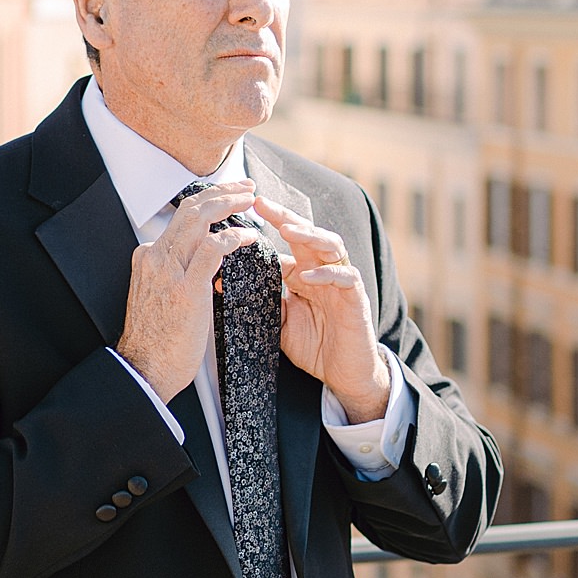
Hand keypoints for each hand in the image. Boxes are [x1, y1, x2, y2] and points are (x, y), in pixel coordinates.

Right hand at [116, 182, 260, 402]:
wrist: (144, 368)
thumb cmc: (156, 340)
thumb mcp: (159, 297)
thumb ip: (176, 276)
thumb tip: (205, 267)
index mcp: (148, 257)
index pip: (179, 217)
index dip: (207, 202)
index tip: (227, 197)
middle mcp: (155, 257)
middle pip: (190, 209)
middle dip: (221, 192)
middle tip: (246, 188)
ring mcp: (169, 271)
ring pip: (200, 220)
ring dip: (229, 204)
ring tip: (251, 200)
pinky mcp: (186, 288)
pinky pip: (213, 250)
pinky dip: (234, 238)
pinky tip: (250, 236)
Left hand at [252, 196, 389, 421]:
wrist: (343, 374)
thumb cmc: (312, 345)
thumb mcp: (277, 321)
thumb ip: (258, 300)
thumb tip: (220, 282)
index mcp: (303, 273)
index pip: (285, 243)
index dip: (265, 228)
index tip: (240, 214)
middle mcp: (322, 271)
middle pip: (306, 234)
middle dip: (284, 217)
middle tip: (260, 204)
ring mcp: (341, 282)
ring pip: (330, 246)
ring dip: (308, 235)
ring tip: (286, 229)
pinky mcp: (356, 298)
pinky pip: (346, 278)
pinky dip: (328, 273)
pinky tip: (307, 275)